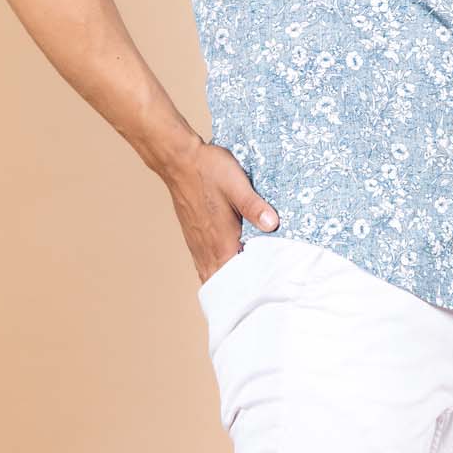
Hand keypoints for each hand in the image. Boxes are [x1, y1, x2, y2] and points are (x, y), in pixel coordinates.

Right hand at [164, 138, 280, 284]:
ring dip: (227, 281)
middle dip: (240, 290)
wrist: (180, 160)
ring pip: (211, 274)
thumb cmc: (208, 170)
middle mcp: (206, 249)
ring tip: (246, 284)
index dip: (253, 286)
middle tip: (260, 291)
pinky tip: (226, 264)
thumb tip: (273, 224)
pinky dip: (216, 270)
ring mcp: (197, 244)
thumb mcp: (237, 185)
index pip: (237, 278)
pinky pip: (204, 263)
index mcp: (220, 242)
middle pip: (223, 282)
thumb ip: (254, 207)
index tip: (269, 289)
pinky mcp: (192, 236)